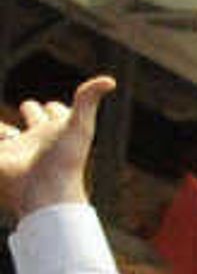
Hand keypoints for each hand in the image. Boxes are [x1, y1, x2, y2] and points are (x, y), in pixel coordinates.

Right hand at [0, 75, 110, 218]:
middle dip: (32, 111)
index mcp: (58, 131)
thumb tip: (110, 80)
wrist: (44, 193)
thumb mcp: (79, 126)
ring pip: (9, 130)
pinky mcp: (2, 158)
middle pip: (34, 119)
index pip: (56, 112)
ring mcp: (18, 149)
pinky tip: (2, 138)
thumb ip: (87, 100)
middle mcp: (39, 140)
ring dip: (5, 128)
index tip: (56, 106)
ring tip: (9, 133)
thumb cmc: (65, 161)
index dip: (56, 108)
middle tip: (30, 108)